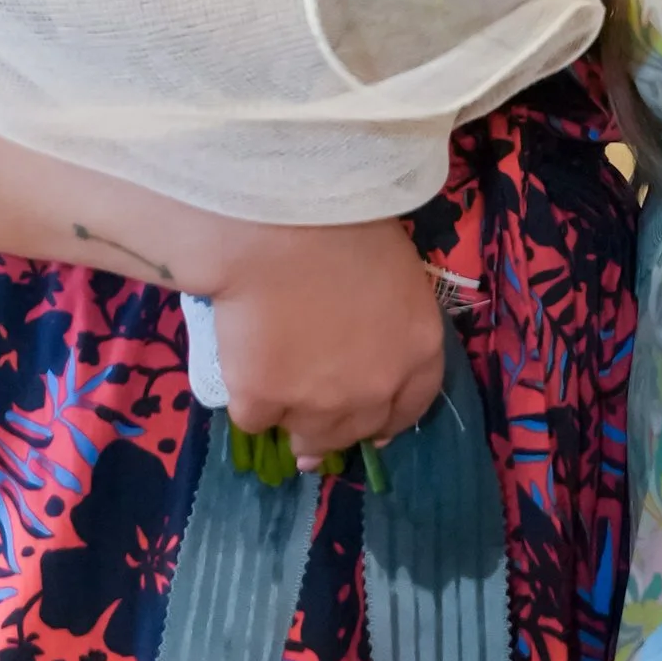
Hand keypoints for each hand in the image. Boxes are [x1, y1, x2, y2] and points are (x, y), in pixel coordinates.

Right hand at [172, 216, 447, 465]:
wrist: (279, 228)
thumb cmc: (344, 225)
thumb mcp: (395, 272)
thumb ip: (390, 317)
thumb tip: (367, 334)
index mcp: (418, 350)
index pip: (411, 406)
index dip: (388, 419)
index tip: (372, 427)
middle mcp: (375, 389)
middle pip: (356, 430)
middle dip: (337, 430)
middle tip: (313, 425)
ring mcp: (319, 402)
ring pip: (306, 436)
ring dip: (293, 423)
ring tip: (278, 407)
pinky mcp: (263, 400)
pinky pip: (253, 417)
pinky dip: (248, 400)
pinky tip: (243, 372)